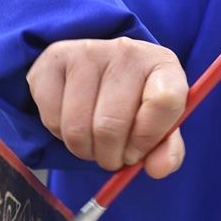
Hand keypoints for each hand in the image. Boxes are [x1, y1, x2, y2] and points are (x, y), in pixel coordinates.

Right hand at [27, 37, 187, 178]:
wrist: (97, 73)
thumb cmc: (135, 105)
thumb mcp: (160, 126)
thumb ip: (168, 151)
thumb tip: (158, 169)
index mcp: (162, 64)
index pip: (164, 102)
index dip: (147, 140)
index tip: (137, 153)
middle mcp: (126, 51)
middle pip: (111, 126)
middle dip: (110, 157)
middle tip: (112, 157)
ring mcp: (87, 51)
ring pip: (78, 129)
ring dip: (85, 151)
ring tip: (94, 143)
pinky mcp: (54, 59)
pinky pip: (52, 120)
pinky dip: (61, 136)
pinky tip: (73, 123)